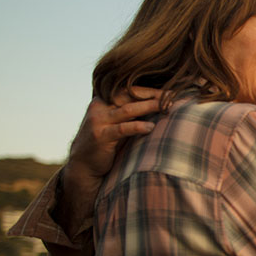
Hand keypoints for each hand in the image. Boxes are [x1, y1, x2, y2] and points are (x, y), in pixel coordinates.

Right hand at [55, 87, 162, 235]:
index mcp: (103, 101)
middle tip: (172, 95)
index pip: (128, 90)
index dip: (149, 90)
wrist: (83, 166)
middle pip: (128, 95)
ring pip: (127, 110)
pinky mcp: (101, 136)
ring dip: (149, 106)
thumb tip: (159, 106)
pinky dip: (137, 127)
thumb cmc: (106, 144)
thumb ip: (130, 115)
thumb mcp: (115, 125)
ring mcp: (98, 121)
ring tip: (166, 107)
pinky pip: (122, 129)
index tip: (169, 91)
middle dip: (152, 95)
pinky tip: (151, 127)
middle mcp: (99, 108)